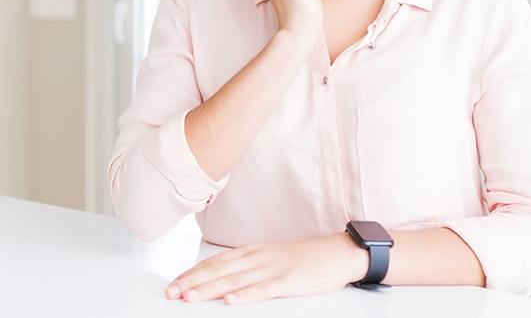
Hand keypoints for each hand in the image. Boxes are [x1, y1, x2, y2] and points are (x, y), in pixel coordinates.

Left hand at [163, 233, 368, 305]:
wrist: (336, 253)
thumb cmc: (303, 258)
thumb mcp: (271, 257)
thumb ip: (248, 266)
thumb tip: (222, 279)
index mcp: (253, 251)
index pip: (215, 262)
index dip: (193, 272)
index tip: (173, 282)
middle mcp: (258, 257)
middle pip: (220, 270)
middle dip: (193, 282)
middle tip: (170, 293)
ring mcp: (272, 268)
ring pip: (235, 280)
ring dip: (210, 290)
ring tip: (189, 298)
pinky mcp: (288, 281)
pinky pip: (263, 290)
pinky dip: (245, 296)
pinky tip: (230, 302)